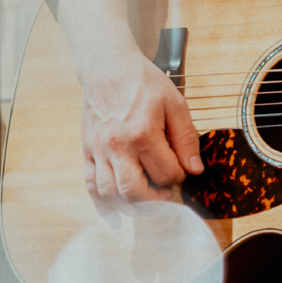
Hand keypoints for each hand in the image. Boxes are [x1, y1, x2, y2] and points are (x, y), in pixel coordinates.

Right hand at [79, 48, 203, 222]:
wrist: (107, 67)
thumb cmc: (143, 82)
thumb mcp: (175, 104)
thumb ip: (186, 138)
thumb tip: (194, 169)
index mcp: (143, 133)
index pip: (167, 173)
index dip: (179, 176)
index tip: (182, 169)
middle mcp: (118, 146)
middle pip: (135, 192)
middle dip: (156, 200)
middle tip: (166, 193)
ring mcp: (99, 150)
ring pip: (111, 194)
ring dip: (132, 206)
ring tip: (147, 199)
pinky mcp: (87, 151)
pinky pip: (91, 186)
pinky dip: (102, 205)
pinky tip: (115, 215)